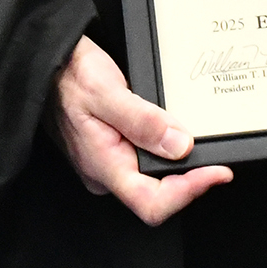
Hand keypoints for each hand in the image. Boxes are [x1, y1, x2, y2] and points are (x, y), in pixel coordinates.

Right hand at [49, 35, 231, 224]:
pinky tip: (181, 134)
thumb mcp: (106, 92)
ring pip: (155, 178)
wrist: (47, 65)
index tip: (219, 172)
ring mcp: (110, 163)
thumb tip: (180, 146)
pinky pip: (149, 160)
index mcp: (104, 167)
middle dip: (192, 178)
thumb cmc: (69, 76)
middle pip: (158, 194)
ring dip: (183, 165)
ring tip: (205, 144)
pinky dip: (171, 150)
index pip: (151, 202)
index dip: (189, 191)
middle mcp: (107, 172)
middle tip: (219, 156)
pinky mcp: (115, 149)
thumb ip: (142, 120)